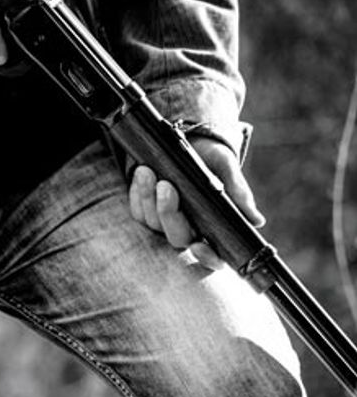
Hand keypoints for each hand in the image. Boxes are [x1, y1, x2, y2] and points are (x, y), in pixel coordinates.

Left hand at [128, 137, 264, 269]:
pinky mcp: (146, 211)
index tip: (199, 247)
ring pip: (154, 223)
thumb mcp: (226, 167)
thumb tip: (257, 221)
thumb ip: (238, 192)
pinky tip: (141, 175)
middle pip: (178, 237)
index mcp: (215, 226)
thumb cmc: (212, 157)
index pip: (214, 256)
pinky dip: (138, 194)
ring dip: (149, 198)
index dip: (207, 258)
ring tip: (147, 171)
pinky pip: (138, 211)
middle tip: (166, 185)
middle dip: (169, 212)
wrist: (189, 137)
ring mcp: (166, 222)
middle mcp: (190, 230)